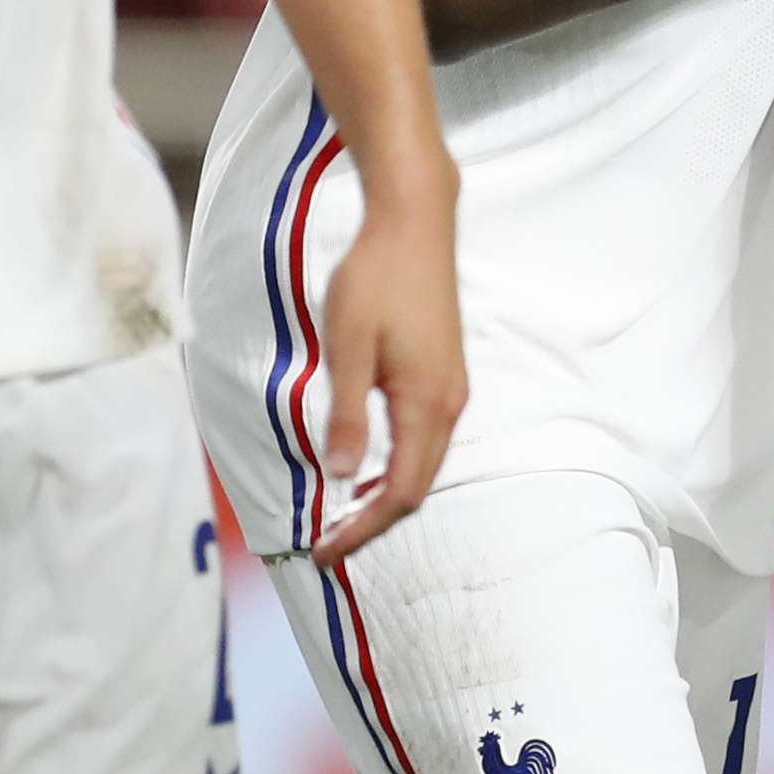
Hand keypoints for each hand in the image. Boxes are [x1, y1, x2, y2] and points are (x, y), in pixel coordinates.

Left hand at [306, 165, 467, 564]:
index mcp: (427, 402)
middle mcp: (449, 401)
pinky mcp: (445, 371)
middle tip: (326, 542)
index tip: (322, 551)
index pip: (400, 492)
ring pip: (424, 462)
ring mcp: (452, 386)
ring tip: (342, 512)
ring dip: (386, 493)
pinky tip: (366, 462)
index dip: (362, 529)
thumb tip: (341, 477)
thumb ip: (346, 415)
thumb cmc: (375, 279)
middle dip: (374, 520)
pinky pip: (426, 437)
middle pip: (418, 484)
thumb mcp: (348, 348)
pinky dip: (396, 465)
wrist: (416, 222)